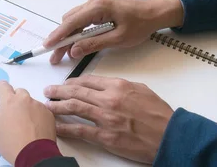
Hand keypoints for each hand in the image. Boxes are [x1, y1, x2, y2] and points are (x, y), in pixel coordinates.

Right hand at [0, 81, 55, 163]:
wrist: (34, 154)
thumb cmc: (12, 144)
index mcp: (9, 101)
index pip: (4, 86)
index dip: (2, 88)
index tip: (2, 89)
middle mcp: (25, 100)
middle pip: (19, 92)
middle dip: (16, 99)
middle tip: (14, 113)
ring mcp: (38, 105)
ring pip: (31, 102)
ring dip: (28, 108)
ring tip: (26, 125)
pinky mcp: (49, 113)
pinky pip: (41, 110)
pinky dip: (38, 115)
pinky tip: (35, 128)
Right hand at [44, 0, 183, 63]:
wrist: (154, 12)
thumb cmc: (140, 24)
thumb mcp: (118, 38)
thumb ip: (94, 44)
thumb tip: (73, 50)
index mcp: (98, 7)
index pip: (71, 22)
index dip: (58, 35)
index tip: (47, 46)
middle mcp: (93, 1)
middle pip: (69, 21)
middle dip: (62, 39)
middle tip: (55, 56)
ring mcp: (95, 2)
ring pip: (74, 20)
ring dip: (69, 36)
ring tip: (64, 53)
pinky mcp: (98, 6)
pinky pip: (82, 18)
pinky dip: (77, 31)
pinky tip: (76, 43)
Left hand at [45, 75, 172, 163]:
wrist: (171, 136)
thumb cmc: (159, 114)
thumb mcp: (141, 90)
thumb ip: (121, 86)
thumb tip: (105, 85)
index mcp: (118, 86)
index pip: (88, 80)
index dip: (73, 81)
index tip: (65, 83)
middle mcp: (109, 99)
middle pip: (77, 91)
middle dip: (59, 90)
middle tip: (48, 91)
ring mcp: (106, 118)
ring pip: (74, 107)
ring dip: (56, 105)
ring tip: (46, 105)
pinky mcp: (106, 137)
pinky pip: (80, 130)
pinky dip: (65, 127)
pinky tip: (55, 126)